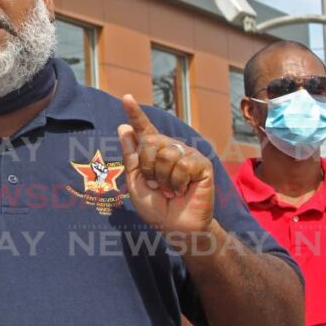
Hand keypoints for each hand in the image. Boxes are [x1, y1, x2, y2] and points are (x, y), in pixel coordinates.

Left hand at [116, 94, 214, 233]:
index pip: (144, 130)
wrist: (176, 227)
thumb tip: (124, 127)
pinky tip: (182, 190)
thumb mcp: (135, 182)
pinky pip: (182, 164)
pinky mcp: (201, 164)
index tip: (125, 98)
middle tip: (156, 185)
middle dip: (147, 167)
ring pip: (166, 153)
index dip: (135, 113)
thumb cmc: (156, 208)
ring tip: (170, 190)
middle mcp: (171, 149)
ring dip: (163, 178)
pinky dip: (177, 182)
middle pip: (151, 142)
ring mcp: (187, 155)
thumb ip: (131, 156)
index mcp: (154, 153)